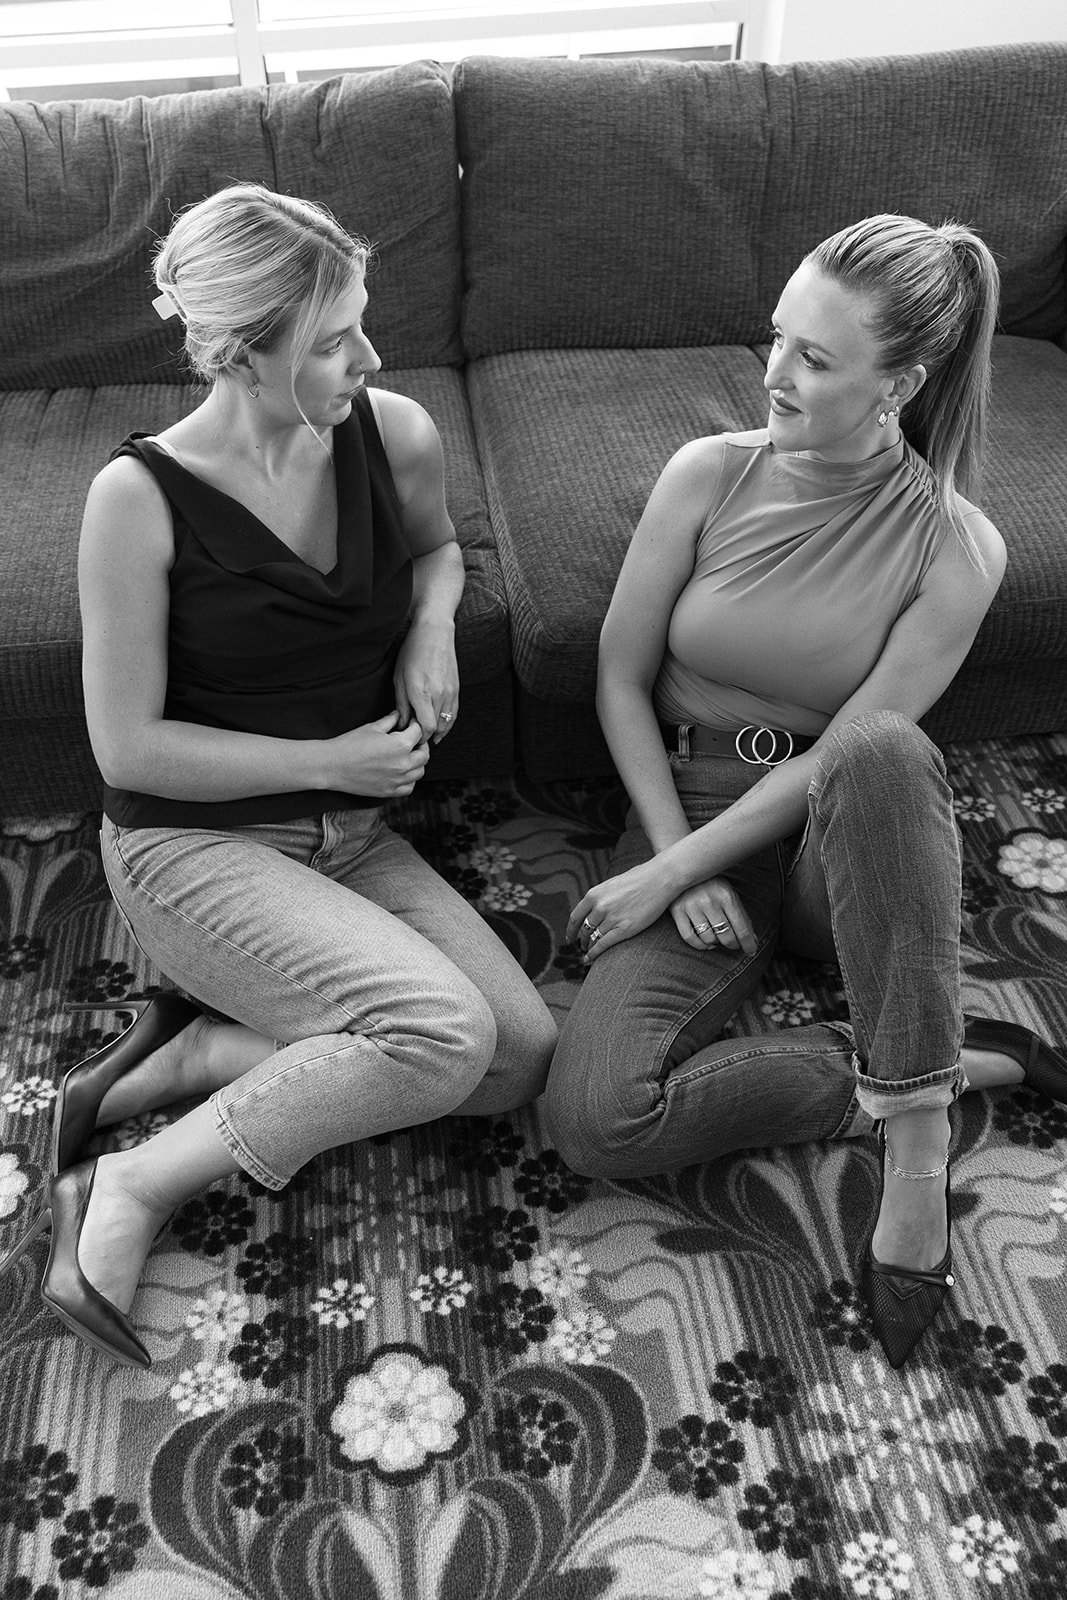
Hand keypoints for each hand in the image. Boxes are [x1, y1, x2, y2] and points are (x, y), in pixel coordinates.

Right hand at [326, 712, 428, 797]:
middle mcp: (403, 764)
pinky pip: (409, 787)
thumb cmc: (349, 744)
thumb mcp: (372, 727)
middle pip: (424, 754)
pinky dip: (410, 779)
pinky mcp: (390, 791)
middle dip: (421, 745)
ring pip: (420, 772)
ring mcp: (397, 780)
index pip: (419, 732)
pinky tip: (402, 772)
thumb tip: (399, 714)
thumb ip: (390, 720)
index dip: (416, 725)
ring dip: (417, 763)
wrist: (331, 766)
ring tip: (409, 755)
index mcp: (400, 745)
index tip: (412, 724)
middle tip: (413, 740)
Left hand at [394, 619, 458, 743]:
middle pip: (436, 728)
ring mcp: (450, 693)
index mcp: (421, 692)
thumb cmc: (413, 652)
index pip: (426, 727)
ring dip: (437, 732)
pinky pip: (453, 714)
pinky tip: (440, 728)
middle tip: (415, 735)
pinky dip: (447, 724)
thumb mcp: (399, 677)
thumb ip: (401, 703)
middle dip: (425, 735)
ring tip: (427, 734)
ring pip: (447, 723)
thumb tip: (402, 723)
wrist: (435, 632)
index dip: (418, 736)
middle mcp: (439, 695)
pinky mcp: (457, 690)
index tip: (410, 735)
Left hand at [566, 859, 675, 961]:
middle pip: (584, 930)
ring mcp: (612, 919)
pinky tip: (590, 958)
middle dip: (580, 940)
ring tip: (588, 952)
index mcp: (594, 895)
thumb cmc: (639, 879)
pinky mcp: (625, 929)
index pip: (575, 917)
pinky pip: (604, 945)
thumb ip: (599, 898)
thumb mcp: (611, 885)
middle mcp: (600, 907)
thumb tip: (591, 913)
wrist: (659, 879)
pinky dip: (595, 954)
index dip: (571, 930)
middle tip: (581, 946)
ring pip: (593, 939)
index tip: (570, 937)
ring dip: (589, 947)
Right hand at [670, 877, 756, 953]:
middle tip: (733, 944)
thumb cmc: (712, 885)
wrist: (684, 868)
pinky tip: (707, 943)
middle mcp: (709, 901)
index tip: (751, 952)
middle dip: (732, 944)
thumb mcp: (730, 895)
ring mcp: (692, 906)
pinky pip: (690, 938)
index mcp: (726, 895)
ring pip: (709, 939)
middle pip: (726, 936)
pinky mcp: (677, 911)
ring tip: (718, 939)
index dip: (748, 943)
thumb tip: (753, 941)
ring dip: (716, 943)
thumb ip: (742, 917)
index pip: (741, 927)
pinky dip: (700, 945)